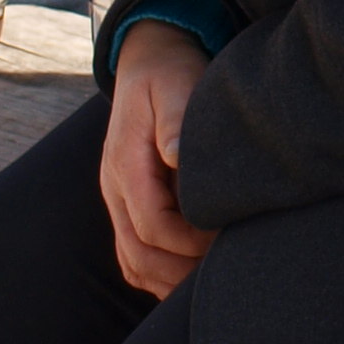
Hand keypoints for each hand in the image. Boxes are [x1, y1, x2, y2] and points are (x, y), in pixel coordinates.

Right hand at [98, 23, 214, 296]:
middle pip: (139, 253)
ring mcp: (118, 199)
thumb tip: (178, 153)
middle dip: (181, 271)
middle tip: (227, 272)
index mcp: (125, 164)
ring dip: (169, 279)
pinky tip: (189, 277)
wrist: (149, 58)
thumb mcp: (174, 83)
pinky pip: (135, 253)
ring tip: (211, 284)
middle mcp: (115, 188)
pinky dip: (159, 273)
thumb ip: (175, 120)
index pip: (151, 223)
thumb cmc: (169, 71)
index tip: (228, 238)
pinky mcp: (130, 202)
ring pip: (133, 260)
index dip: (190, 240)